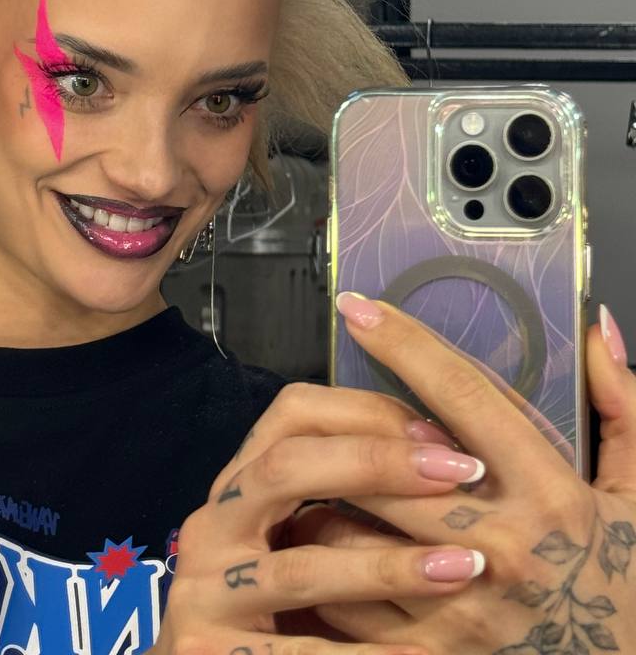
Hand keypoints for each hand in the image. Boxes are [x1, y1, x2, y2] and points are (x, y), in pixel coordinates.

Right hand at [152, 381, 489, 654]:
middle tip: (460, 473)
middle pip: (285, 468)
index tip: (442, 435)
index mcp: (236, 484)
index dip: (368, 412)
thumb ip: (344, 492)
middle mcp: (211, 526)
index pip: (293, 413)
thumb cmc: (278, 601)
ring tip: (462, 567)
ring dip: (387, 566)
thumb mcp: (296, 535)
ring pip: (301, 569)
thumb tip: (443, 446)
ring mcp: (207, 594)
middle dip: (376, 463)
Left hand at [303, 294, 635, 653]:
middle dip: (344, 429)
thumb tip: (593, 328)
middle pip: (387, 463)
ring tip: (315, 477)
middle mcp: (502, 549)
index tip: (359, 308)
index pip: (462, 397)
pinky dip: (327, 568)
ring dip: (326, 497)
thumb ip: (619, 406)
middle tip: (320, 409)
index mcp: (551, 494)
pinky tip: (327, 543)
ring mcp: (462, 612)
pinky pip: (348, 603)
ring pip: (352, 534)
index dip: (405, 344)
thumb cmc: (630, 586)